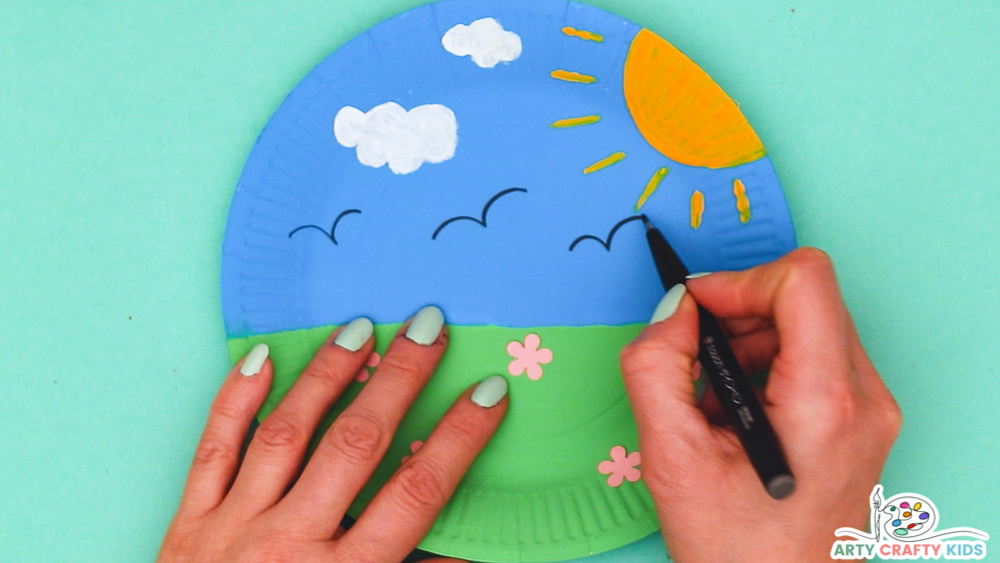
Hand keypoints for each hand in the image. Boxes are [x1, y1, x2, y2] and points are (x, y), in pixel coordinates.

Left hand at [158, 306, 508, 562]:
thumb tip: (472, 543)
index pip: (416, 493)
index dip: (459, 438)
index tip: (488, 393)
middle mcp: (290, 545)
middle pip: (355, 446)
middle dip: (397, 381)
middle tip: (428, 327)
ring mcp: (233, 528)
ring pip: (285, 434)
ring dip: (326, 376)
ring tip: (360, 328)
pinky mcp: (189, 522)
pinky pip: (212, 449)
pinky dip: (235, 400)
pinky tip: (261, 357)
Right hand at [620, 248, 901, 560]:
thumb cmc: (734, 549)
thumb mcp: (670, 454)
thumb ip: (656, 365)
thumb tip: (674, 308)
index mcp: (824, 402)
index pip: (804, 279)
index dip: (740, 280)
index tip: (698, 307)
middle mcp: (864, 400)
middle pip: (807, 298)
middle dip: (740, 312)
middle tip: (696, 356)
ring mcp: (871, 411)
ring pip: (812, 322)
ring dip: (751, 339)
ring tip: (715, 396)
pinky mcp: (863, 421)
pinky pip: (817, 356)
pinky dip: (769, 362)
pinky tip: (739, 410)